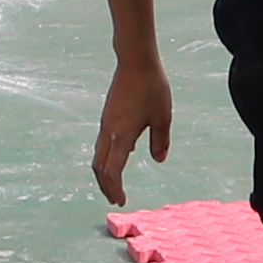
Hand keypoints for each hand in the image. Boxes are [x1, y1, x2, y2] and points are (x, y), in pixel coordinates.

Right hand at [90, 49, 173, 204]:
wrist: (135, 61)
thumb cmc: (152, 88)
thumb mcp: (163, 117)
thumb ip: (160, 141)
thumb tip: (159, 160)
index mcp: (122, 136)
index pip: (113, 171)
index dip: (115, 189)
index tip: (121, 201)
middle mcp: (109, 132)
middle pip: (100, 167)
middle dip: (106, 186)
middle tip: (115, 198)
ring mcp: (106, 123)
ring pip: (99, 155)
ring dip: (105, 172)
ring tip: (115, 182)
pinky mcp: (107, 115)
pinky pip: (103, 142)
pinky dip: (108, 156)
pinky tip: (123, 154)